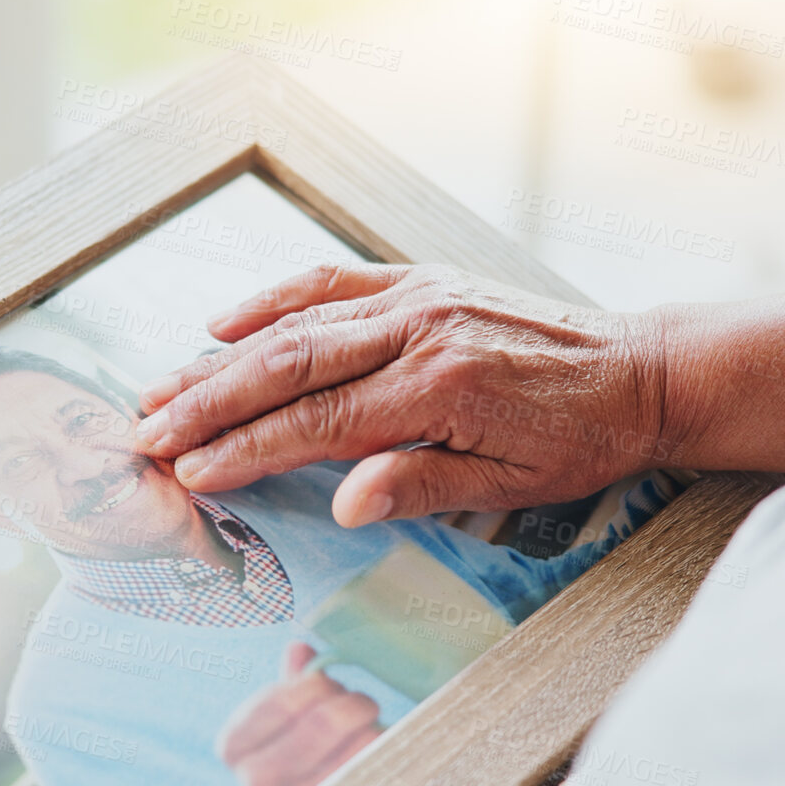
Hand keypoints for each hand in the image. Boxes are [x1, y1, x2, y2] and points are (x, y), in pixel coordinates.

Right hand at [133, 264, 670, 526]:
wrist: (639, 371)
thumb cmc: (578, 440)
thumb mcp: (510, 485)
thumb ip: (421, 485)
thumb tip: (345, 505)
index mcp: (437, 388)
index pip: (314, 425)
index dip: (243, 450)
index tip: (187, 473)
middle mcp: (417, 330)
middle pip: (286, 367)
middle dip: (206, 403)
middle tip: (145, 433)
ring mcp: (416, 297)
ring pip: (295, 325)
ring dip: (220, 359)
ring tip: (160, 389)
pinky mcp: (421, 280)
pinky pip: (330, 283)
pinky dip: (272, 300)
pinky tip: (225, 324)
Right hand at [215, 642, 382, 785]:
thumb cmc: (289, 752)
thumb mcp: (279, 717)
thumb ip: (290, 681)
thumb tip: (300, 649)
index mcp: (234, 746)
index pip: (283, 701)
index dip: (315, 684)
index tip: (326, 686)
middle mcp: (258, 780)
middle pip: (324, 721)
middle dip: (348, 700)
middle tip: (358, 701)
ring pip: (359, 741)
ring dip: (370, 725)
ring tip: (364, 726)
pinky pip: (379, 766)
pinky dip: (385, 747)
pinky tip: (375, 748)